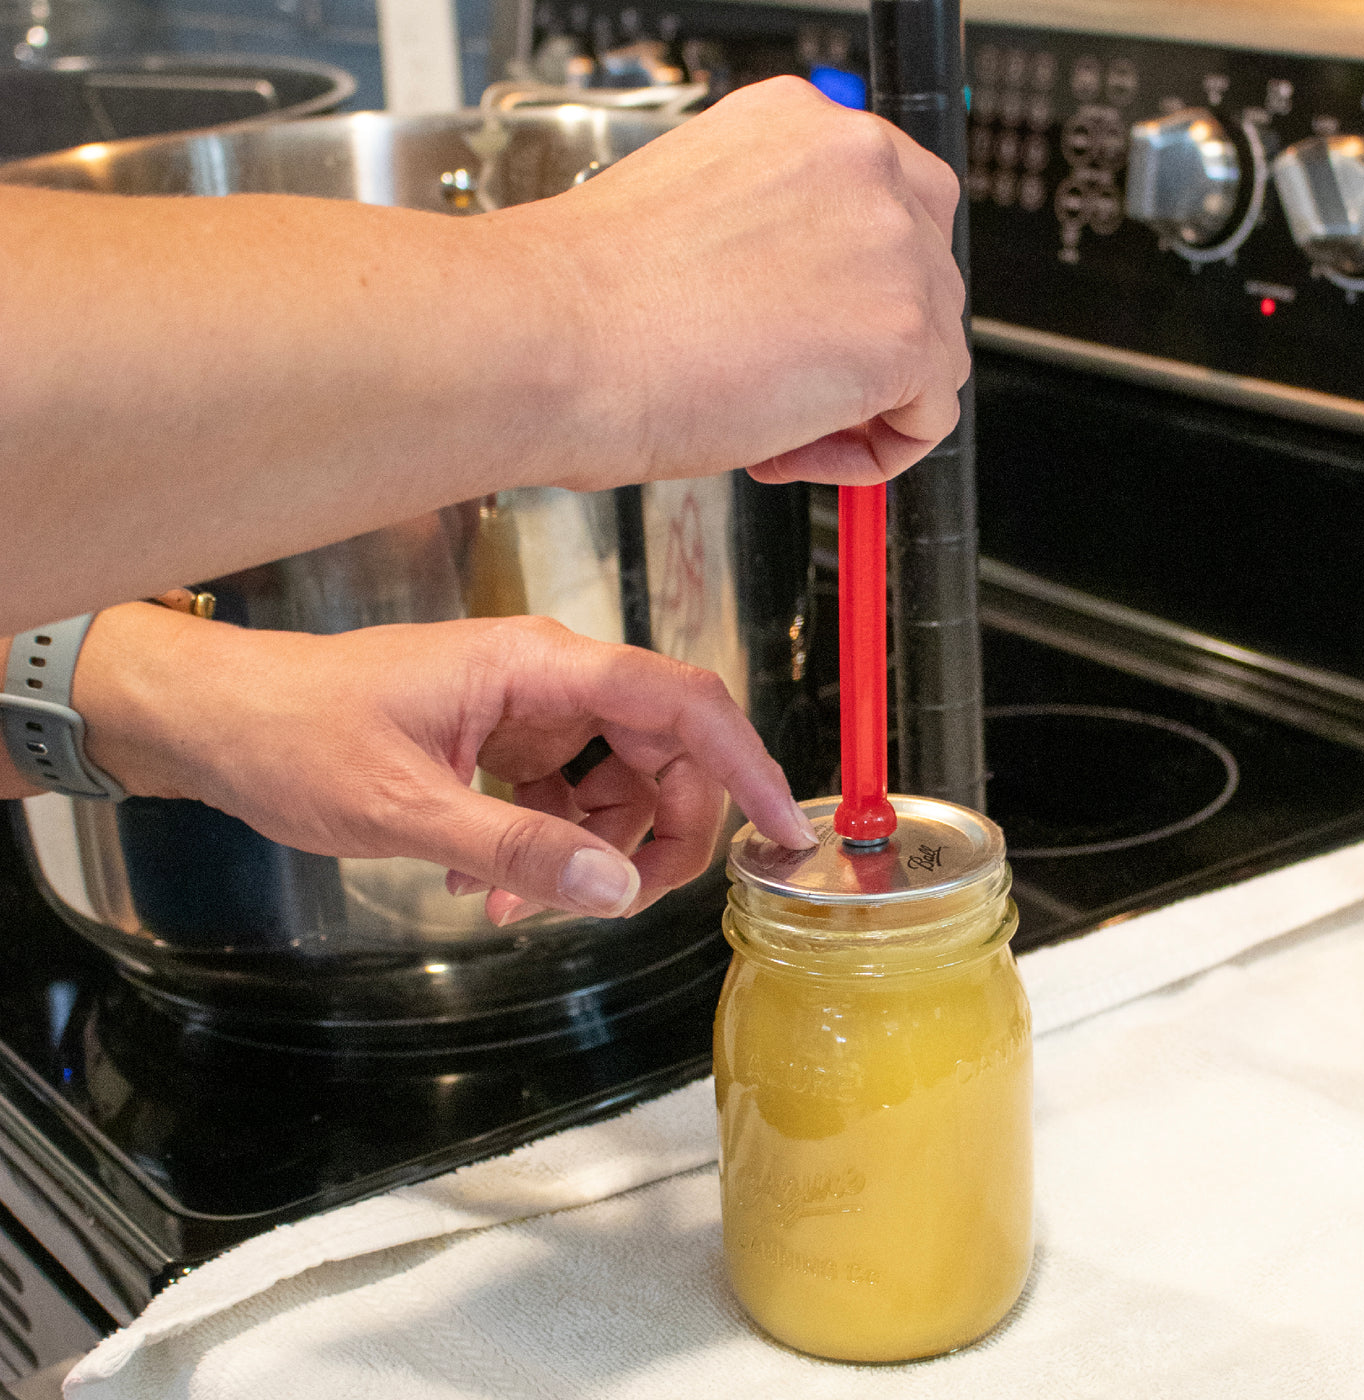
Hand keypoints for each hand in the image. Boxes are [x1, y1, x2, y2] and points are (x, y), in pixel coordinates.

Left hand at [71, 605, 817, 924]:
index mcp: (537, 665)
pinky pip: (562, 796)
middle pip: (660, 751)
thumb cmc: (296, 736)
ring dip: (587, 852)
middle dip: (658, 834)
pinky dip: (544, 846)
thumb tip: (617, 889)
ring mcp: (526, 709)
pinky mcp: (503, 739)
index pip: (678, 701)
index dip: (744, 763)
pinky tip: (481, 885)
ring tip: (506, 905)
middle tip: (622, 902)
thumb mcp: (403, 808)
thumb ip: (515, 848)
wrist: (221, 721)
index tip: (781, 829)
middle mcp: (547, 678)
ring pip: (615, 782)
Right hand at [519, 75, 970, 488]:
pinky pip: (930, 419)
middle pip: (923, 280)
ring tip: (770, 426)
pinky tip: (790, 450)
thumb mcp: (697, 225)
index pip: (887, 210)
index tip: (808, 337)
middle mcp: (859, 163)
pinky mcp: (904, 333)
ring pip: (933, 351)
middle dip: (861, 354)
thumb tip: (800, 304)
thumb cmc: (586, 302)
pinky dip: (871, 456)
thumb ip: (771, 242)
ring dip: (862, 407)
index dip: (853, 295)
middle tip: (786, 394)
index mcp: (800, 124)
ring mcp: (892, 244)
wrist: (553, 342)